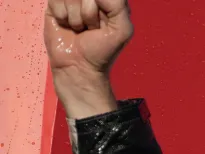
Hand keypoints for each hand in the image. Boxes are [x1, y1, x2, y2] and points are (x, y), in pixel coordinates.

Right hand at [44, 0, 133, 118]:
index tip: (103, 23)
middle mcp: (90, 1)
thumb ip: (118, 6)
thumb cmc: (102, 51)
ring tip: (79, 29)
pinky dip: (62, 16)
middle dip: (89, 13)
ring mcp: (71, 2)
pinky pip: (55, 0)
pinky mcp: (54, 7)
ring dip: (76, 18)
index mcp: (109, 3)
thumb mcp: (122, 30)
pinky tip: (66, 26)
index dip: (100, 6)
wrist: (78, 67)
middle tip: (91, 28)